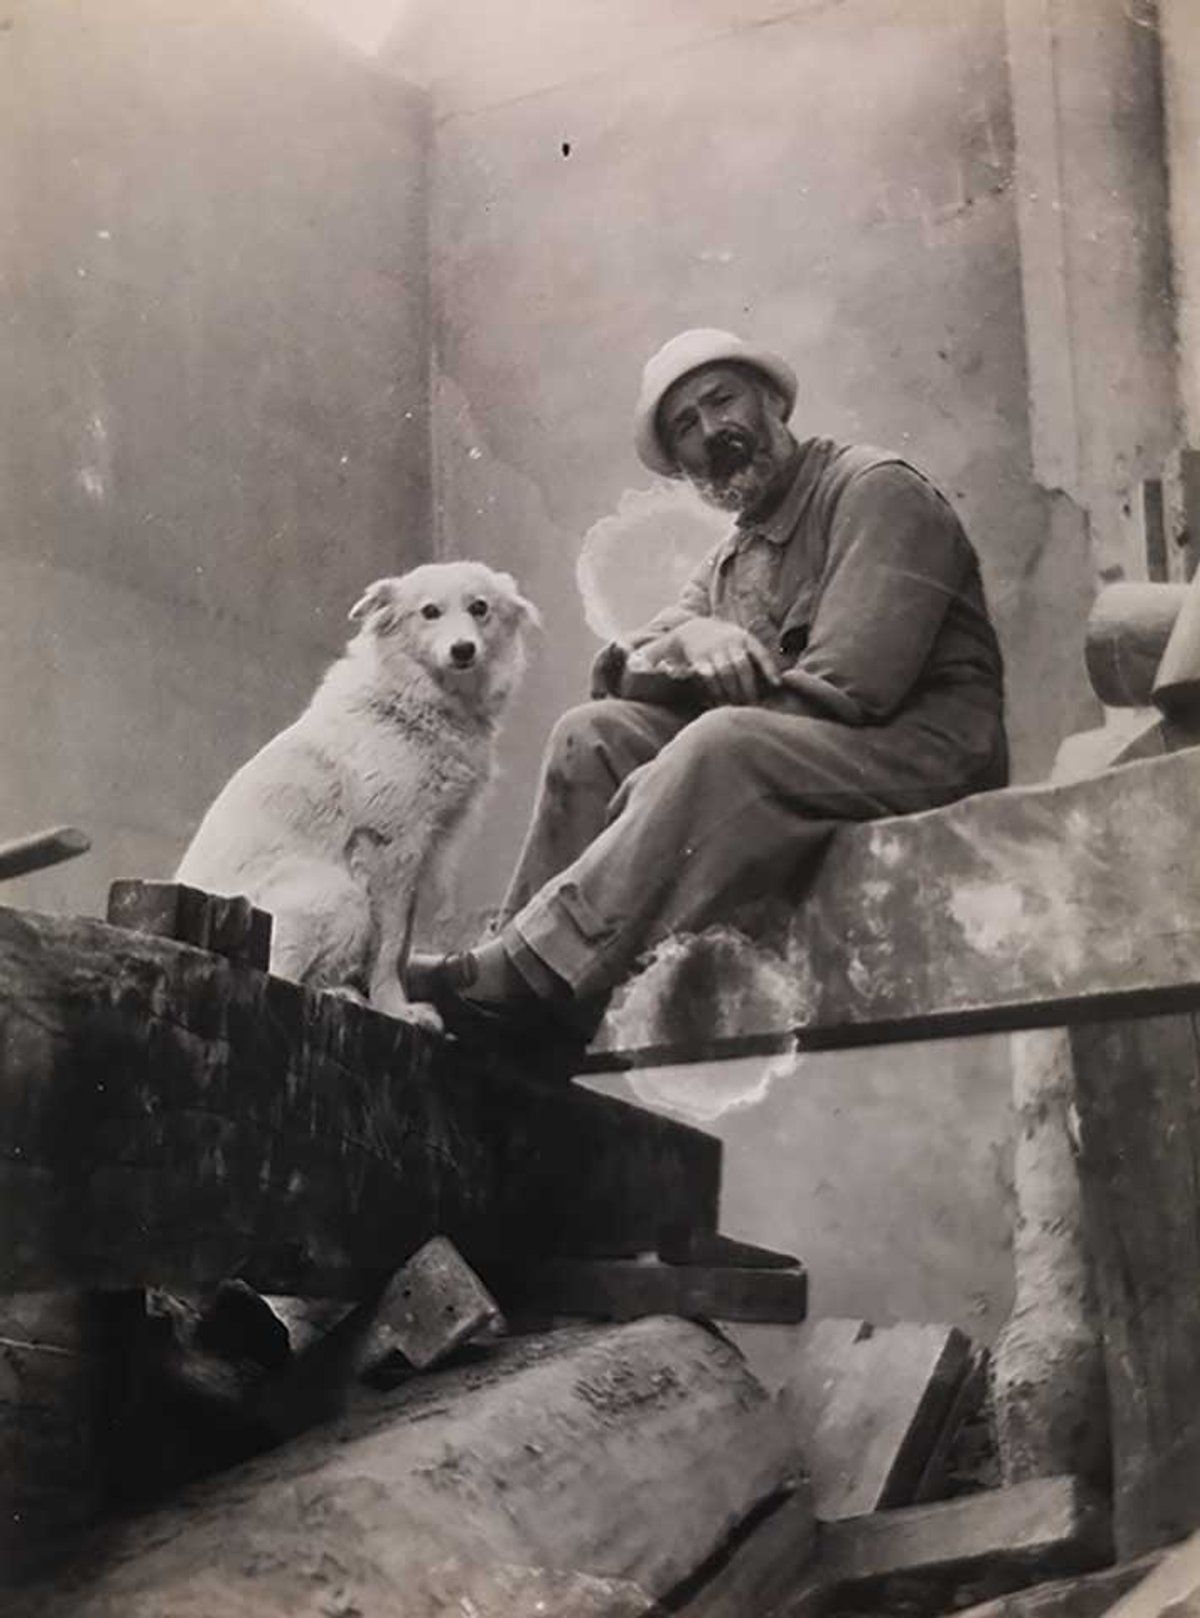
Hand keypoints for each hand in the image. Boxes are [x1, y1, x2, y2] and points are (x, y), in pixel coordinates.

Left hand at [634, 617, 780, 705]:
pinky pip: (759, 653)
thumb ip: (647, 663)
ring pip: (742, 666)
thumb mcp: (660, 655)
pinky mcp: (746, 639)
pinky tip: (777, 684)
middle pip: (727, 673)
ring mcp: (732, 641)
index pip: (708, 675)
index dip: (714, 694)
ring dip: (748, 687)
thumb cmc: (676, 652)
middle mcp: (715, 645)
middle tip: (739, 714)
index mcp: (696, 652)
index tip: (717, 711)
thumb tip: (627, 667)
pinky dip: (768, 667)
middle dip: (733, 694)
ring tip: (752, 707)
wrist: (695, 628)